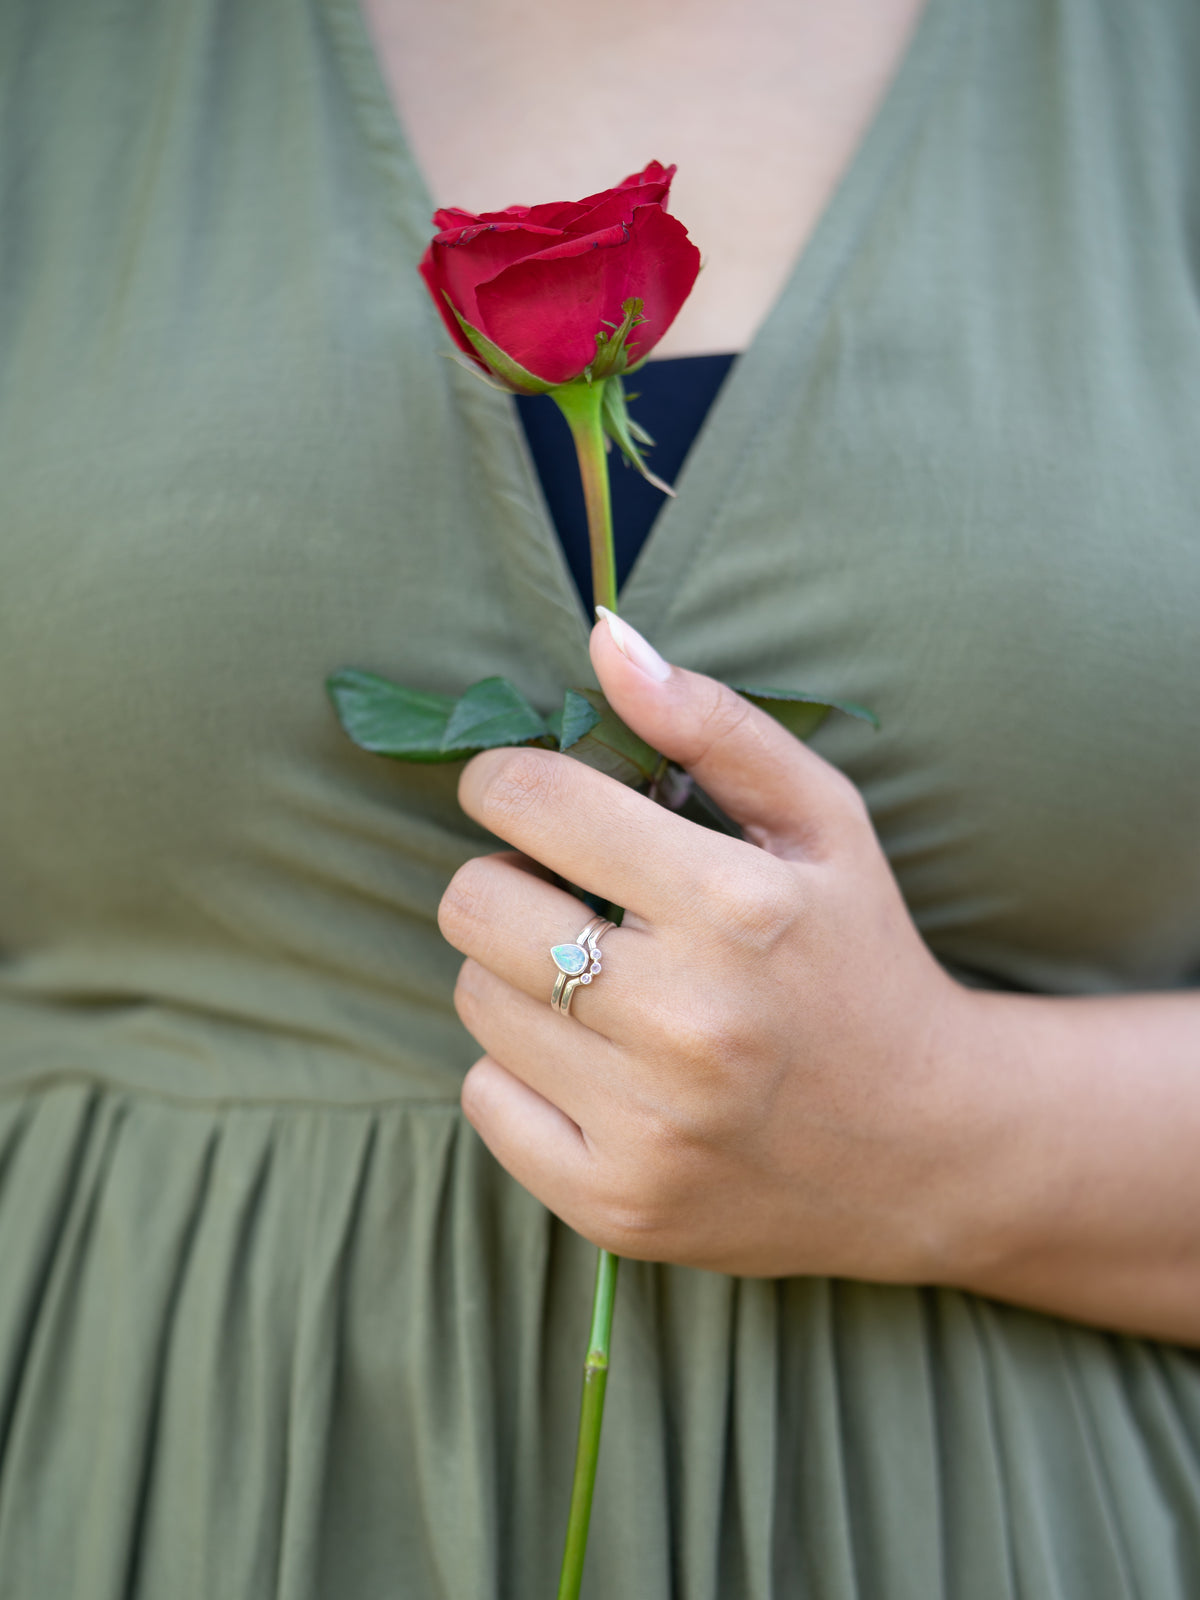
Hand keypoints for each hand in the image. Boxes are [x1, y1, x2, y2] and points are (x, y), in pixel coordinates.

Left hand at [438, 612, 981, 1279]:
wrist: (931, 1149)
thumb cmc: (863, 961)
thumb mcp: (825, 823)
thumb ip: (713, 723)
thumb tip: (601, 638)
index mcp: (737, 906)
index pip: (530, 801)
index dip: (505, 781)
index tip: (527, 795)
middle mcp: (689, 1021)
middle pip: (473, 905)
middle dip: (504, 882)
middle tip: (564, 897)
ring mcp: (649, 1126)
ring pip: (474, 1000)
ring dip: (519, 978)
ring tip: (599, 987)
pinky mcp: (615, 1204)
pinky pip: (482, 1100)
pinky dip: (520, 1073)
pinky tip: (598, 1068)